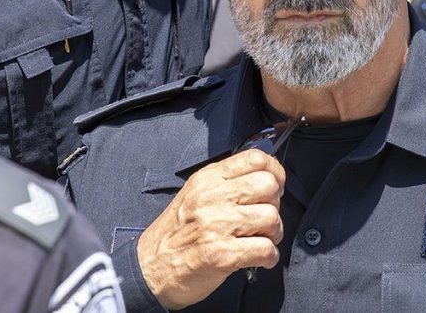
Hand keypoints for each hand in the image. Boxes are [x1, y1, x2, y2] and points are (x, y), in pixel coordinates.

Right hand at [136, 149, 285, 309]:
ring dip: (274, 233)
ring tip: (262, 240)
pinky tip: (259, 259)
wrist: (150, 269)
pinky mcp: (221, 254)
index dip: (275, 172)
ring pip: (271, 217)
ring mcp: (216, 225)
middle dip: (275, 204)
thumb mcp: (194, 194)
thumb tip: (266, 175)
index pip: (255, 158)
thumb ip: (225, 182)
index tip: (275, 186)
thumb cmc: (176, 234)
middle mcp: (211, 197)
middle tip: (265, 218)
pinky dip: (269, 257)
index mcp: (207, 179)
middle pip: (269, 186)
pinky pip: (265, 249)